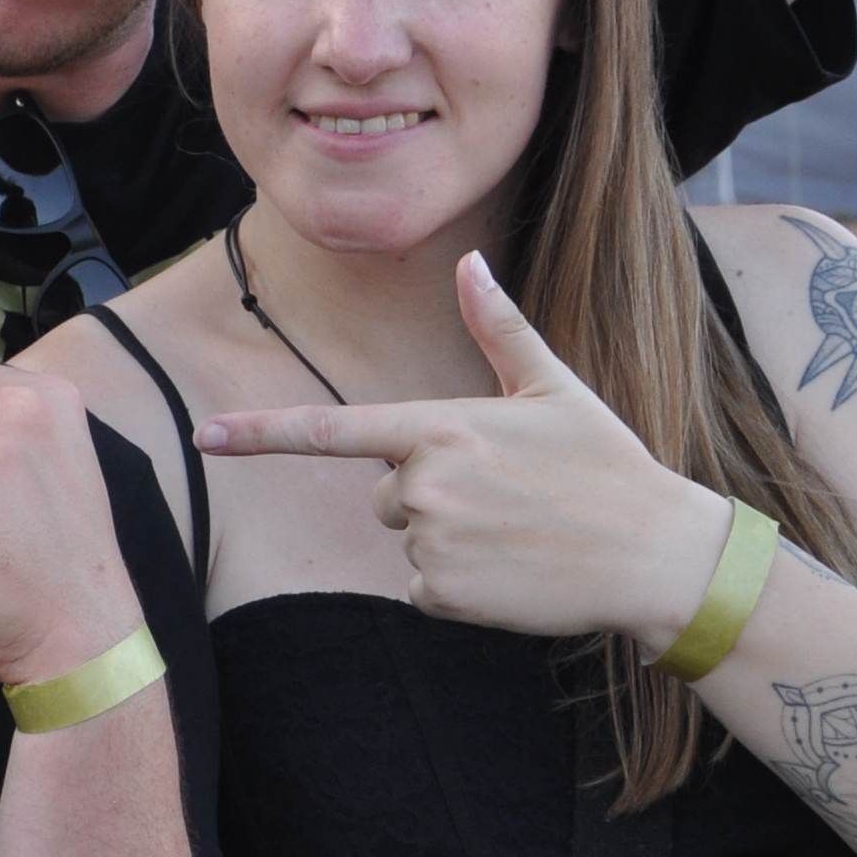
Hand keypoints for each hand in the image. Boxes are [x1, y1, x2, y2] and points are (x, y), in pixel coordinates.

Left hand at [196, 253, 729, 650]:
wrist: (654, 553)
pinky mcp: (442, 595)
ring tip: (515, 534)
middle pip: (381, 495)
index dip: (259, 434)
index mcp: (439, 426)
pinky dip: (457, 589)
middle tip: (504, 499)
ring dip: (446, 542)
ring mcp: (430, 542)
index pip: (329, 429)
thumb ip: (498, 328)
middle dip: (427, 497)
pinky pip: (421, 590)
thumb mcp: (553, 388)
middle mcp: (423, 483)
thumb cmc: (606, 464)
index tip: (201, 438)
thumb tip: (470, 261)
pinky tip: (511, 574)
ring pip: (404, 541)